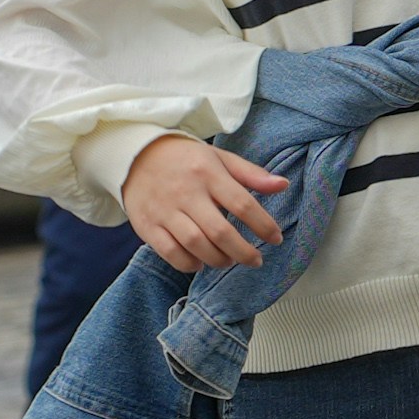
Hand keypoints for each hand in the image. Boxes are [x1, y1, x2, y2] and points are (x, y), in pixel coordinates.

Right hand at [124, 135, 292, 273]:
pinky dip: (188, 263)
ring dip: (218, 259)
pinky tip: (201, 262)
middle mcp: (186, 192)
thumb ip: (251, 174)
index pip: (243, 203)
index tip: (276, 239)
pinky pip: (169, 252)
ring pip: (196, 244)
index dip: (263, 225)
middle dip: (243, 251)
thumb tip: (283, 185)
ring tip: (229, 260)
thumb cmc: (185, 159)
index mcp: (208, 173)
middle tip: (256, 260)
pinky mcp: (147, 225)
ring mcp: (164, 210)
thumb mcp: (219, 158)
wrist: (135, 155)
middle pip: (220, 231)